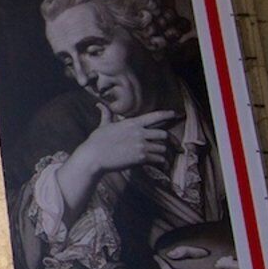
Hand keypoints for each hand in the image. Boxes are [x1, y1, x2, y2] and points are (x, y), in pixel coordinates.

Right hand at [63, 109, 181, 189]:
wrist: (93, 157)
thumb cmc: (96, 142)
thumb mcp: (103, 126)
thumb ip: (106, 115)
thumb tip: (99, 105)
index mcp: (132, 123)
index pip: (154, 116)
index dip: (166, 114)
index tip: (174, 114)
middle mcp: (139, 133)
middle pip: (163, 134)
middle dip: (164, 139)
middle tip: (164, 144)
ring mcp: (141, 145)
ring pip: (161, 148)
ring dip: (161, 152)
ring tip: (159, 156)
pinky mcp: (140, 157)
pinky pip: (158, 159)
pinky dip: (160, 162)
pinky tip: (159, 164)